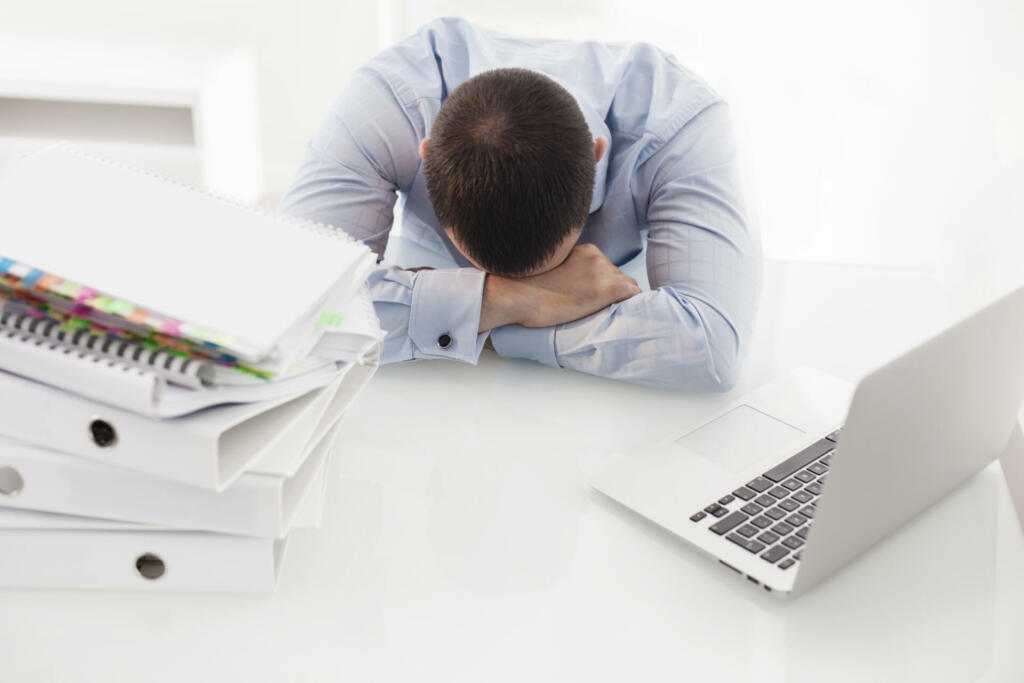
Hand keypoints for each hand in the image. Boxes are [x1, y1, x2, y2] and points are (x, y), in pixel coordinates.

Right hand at [479, 244, 640, 330]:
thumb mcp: (549, 271)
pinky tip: (628, 316)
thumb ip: (567, 272)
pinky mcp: (608, 289)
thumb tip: (569, 287)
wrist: (516, 293)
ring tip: (608, 315)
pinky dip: (634, 305)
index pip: (604, 267)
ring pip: (627, 286)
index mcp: (584, 250)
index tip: (593, 298)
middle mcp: (597, 257)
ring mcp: (604, 272)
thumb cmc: (523, 288)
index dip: (601, 284)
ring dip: (619, 299)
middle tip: (599, 310)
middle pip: (617, 276)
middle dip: (611, 291)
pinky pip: (634, 295)